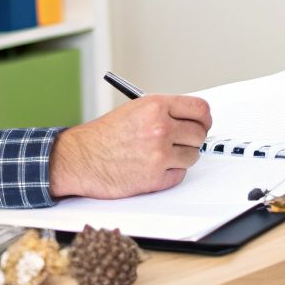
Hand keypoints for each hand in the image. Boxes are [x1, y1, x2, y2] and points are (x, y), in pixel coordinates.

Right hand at [49, 94, 211, 198]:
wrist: (80, 158)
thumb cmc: (103, 135)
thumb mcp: (135, 109)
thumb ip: (164, 112)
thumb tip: (191, 120)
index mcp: (156, 106)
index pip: (200, 110)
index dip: (204, 119)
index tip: (202, 124)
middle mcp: (160, 128)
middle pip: (199, 134)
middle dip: (192, 139)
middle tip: (181, 142)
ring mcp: (159, 154)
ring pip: (192, 156)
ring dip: (181, 157)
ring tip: (160, 155)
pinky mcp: (155, 178)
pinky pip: (179, 175)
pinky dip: (170, 173)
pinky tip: (153, 167)